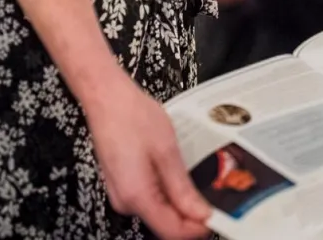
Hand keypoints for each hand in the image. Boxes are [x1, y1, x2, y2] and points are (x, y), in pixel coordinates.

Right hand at [85, 73, 210, 239]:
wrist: (106, 97)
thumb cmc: (131, 115)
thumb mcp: (166, 150)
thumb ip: (183, 187)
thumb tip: (200, 213)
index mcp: (137, 196)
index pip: (172, 231)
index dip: (197, 228)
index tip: (216, 217)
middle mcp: (125, 201)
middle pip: (165, 222)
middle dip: (190, 213)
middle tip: (212, 194)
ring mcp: (122, 193)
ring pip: (158, 210)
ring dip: (178, 200)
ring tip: (194, 176)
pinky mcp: (122, 183)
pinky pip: (148, 196)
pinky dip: (165, 189)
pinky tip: (174, 170)